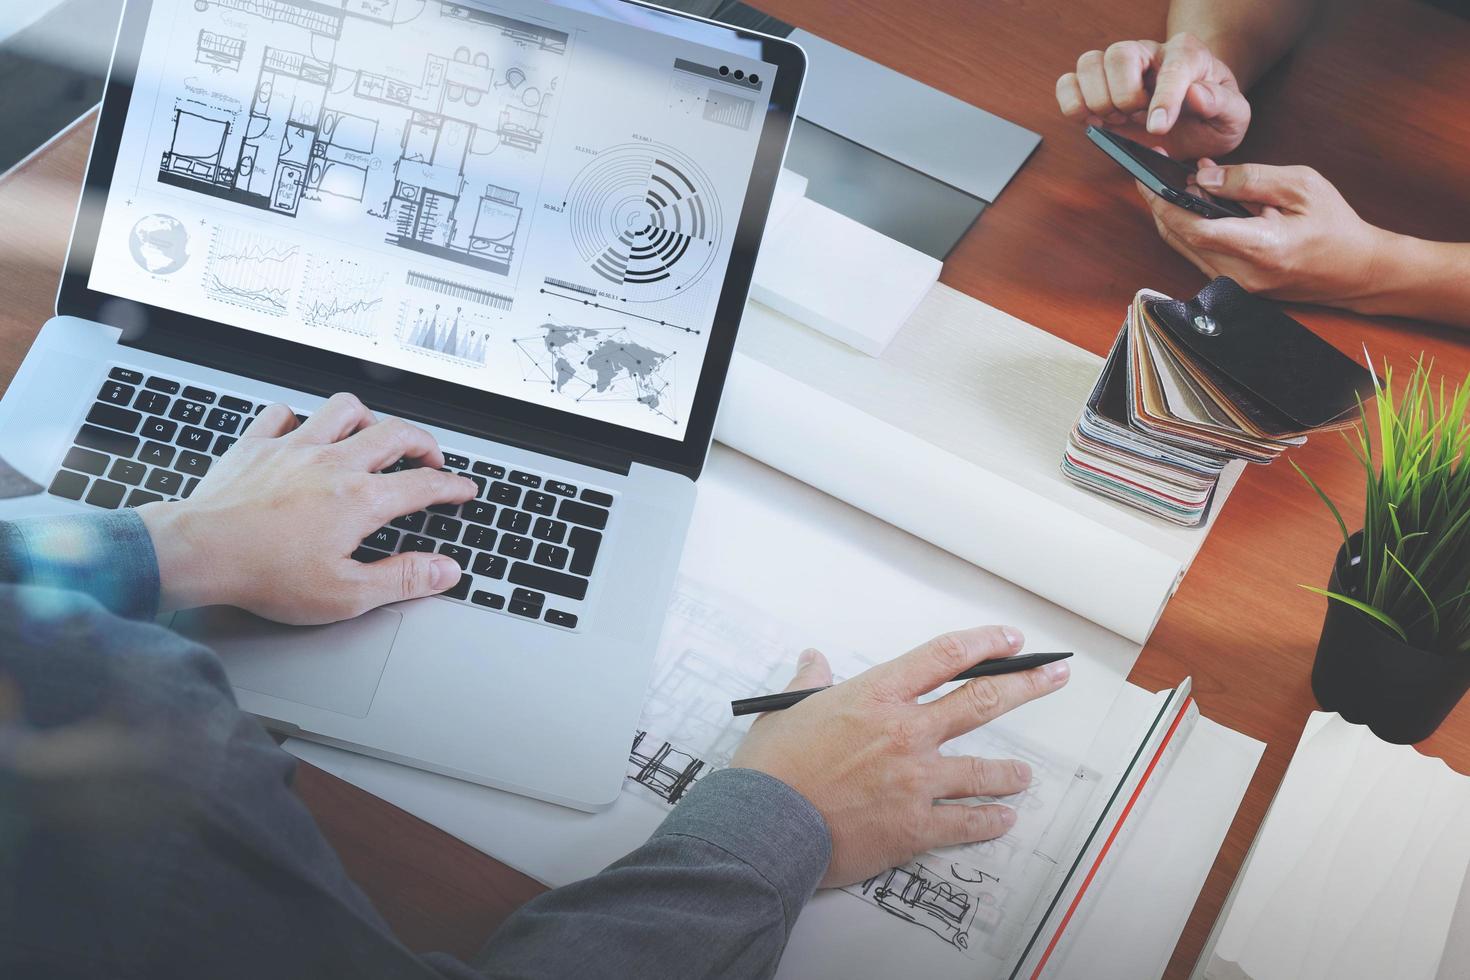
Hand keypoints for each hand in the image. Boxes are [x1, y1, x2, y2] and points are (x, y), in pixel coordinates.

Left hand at [137, 393, 478, 624]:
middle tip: (429, 459)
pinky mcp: (256, 445)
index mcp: (359, 500)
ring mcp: (293, 448)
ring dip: (367, 418)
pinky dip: (298, 418)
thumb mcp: (345, 594)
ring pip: (344, 408)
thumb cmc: (264, 575)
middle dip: (423, 442)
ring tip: (372, 435)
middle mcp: (332, 464)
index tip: (463, 489)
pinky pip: (282, 413)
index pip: (424, 485)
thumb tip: (444, 571)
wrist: (196, 553)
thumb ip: (401, 579)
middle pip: (395, 432)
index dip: (452, 486)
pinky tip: (301, 432)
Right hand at [730, 627, 1069, 887]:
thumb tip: (812, 661)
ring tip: (1024, 776)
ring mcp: (915, 781)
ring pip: (983, 770)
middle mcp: (905, 732)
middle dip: (1028, 686)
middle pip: (981, 700)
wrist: (766, 826)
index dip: (984, 643)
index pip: (944, 657)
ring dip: (1010, 772)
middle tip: (1055, 677)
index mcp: (875, 696)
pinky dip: (988, 821)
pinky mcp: (914, 826)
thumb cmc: (772, 770)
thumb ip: (808, 683)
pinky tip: (1002, 819)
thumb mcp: (784, 711)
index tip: (1009, 640)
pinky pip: (965, 823)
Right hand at [1057, 33, 1250, 159]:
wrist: (1195, 121)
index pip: (1171, 66)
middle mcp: (1147, 54)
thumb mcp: (1235, 116)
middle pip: (1118, 54)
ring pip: (1088, 64)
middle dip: (1125, 96)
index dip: (1164, 98)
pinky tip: (1095, 122)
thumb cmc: (1212, 114)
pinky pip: (1066, 84)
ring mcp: (1115, 69)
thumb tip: (1196, 95)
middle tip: (1138, 117)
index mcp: (1186, 54)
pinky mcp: (1093, 87)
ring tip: (1119, 119)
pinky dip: (1073, 106)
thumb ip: (1223, 104)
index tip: (1159, 127)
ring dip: (1099, 102)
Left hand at [1140, 161, 1389, 304]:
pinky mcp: (1232, 286)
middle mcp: (1240, 274)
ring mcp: (1234, 285)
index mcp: (1260, 248)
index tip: (1148, 178)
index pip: (1194, 227)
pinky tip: (1197, 201)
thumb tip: (1204, 177)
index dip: (1165, 202)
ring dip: (1175, 214)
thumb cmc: (1335, 226)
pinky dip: (1193, 227)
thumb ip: (1250, 179)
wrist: (1356, 270)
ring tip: (1172, 180)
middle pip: (1180, 238)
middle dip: (1160, 204)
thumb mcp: (1301, 186)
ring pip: (1185, 247)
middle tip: (1149, 173)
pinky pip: (1200, 253)